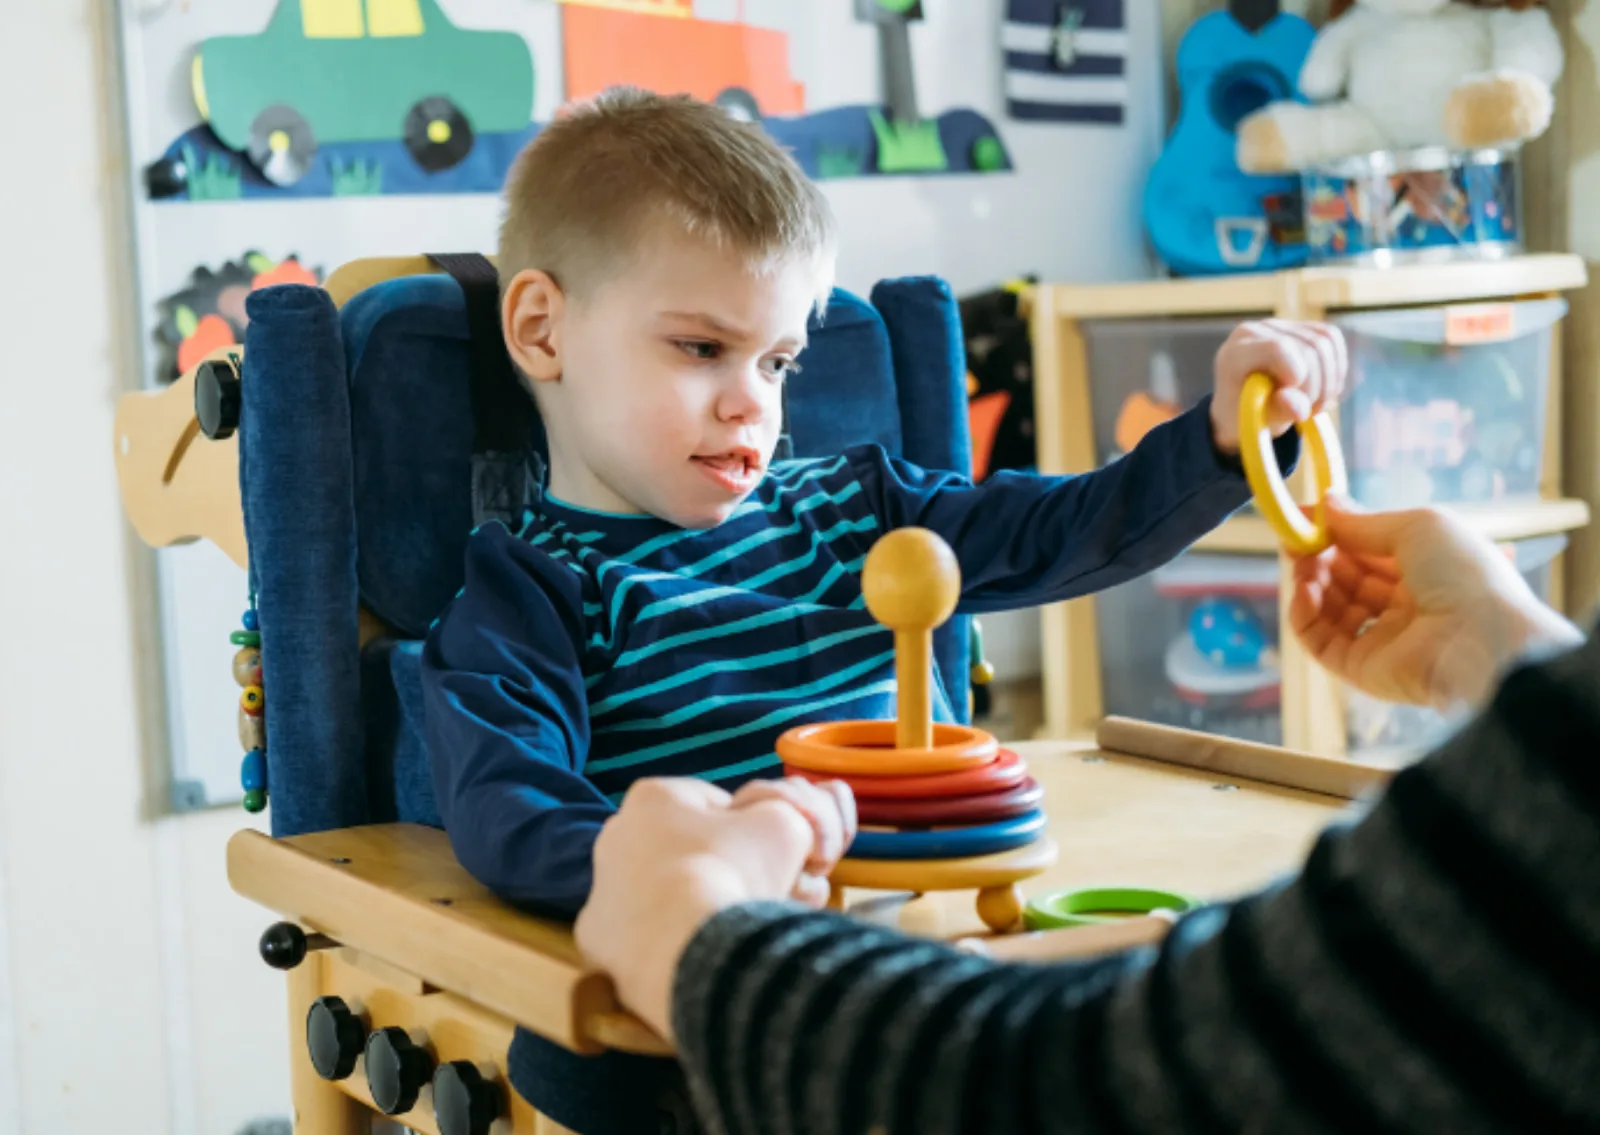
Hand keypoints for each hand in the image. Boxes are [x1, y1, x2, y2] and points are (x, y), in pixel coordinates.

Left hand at [574, 776, 854, 1039]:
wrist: (685, 948)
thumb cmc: (733, 870)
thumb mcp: (785, 825)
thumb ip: (796, 814)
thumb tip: (799, 820)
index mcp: (654, 797)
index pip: (719, 804)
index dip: (759, 830)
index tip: (781, 858)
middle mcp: (618, 836)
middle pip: (698, 850)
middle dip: (739, 870)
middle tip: (773, 895)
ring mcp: (604, 891)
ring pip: (674, 894)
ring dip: (713, 905)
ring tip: (745, 928)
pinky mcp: (600, 942)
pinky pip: (651, 935)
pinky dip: (680, 942)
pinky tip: (707, 954)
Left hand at [1209, 320, 1347, 453]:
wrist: (1244, 403)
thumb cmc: (1246, 413)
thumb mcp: (1259, 420)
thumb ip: (1279, 411)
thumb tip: (1299, 407)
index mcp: (1236, 353)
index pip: (1277, 348)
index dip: (1297, 374)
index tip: (1294, 399)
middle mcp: (1256, 331)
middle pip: (1308, 347)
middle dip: (1316, 387)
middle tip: (1307, 412)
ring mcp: (1278, 326)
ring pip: (1325, 342)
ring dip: (1328, 381)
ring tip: (1314, 404)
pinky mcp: (1299, 327)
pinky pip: (1331, 339)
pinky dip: (1335, 368)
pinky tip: (1323, 388)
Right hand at [1289, 497, 1581, 709]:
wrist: (1482, 641)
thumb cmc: (1463, 574)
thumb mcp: (1416, 526)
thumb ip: (1364, 520)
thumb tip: (1325, 504)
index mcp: (1425, 570)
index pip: (1369, 551)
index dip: (1337, 534)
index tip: (1305, 519)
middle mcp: (1404, 605)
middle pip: (1346, 579)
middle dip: (1318, 557)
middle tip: (1296, 541)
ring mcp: (1382, 639)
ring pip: (1329, 609)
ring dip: (1309, 583)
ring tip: (1304, 567)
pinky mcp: (1361, 669)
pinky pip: (1321, 642)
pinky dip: (1304, 617)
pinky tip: (1305, 593)